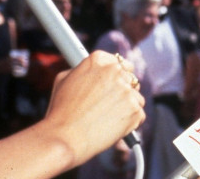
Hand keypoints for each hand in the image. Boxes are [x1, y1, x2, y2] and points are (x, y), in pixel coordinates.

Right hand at [40, 51, 145, 166]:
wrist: (64, 138)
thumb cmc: (60, 112)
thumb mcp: (64, 80)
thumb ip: (83, 70)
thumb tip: (94, 71)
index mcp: (99, 60)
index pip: (119, 62)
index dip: (116, 75)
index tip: (114, 83)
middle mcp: (115, 71)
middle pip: (130, 78)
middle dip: (123, 90)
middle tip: (109, 104)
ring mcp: (127, 90)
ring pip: (136, 96)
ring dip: (127, 106)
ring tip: (106, 118)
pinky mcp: (135, 109)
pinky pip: (139, 114)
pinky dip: (130, 122)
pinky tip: (113, 127)